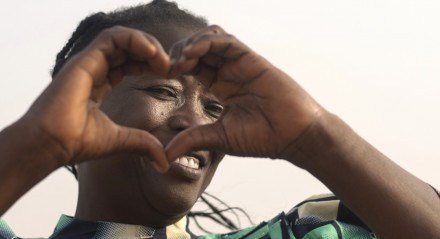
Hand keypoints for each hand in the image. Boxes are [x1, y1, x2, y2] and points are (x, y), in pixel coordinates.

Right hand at [24, 26, 169, 171]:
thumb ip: (143, 144)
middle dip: (152, 53)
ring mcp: (88, 63)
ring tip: (163, 61)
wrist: (51, 145)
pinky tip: (152, 54)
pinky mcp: (84, 60)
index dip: (149, 64)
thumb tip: (163, 163)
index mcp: (99, 83)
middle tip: (170, 66)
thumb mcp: (120, 141)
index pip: (127, 63)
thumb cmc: (76, 143)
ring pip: (121, 38)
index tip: (168, 75)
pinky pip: (112, 38)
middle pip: (126, 48)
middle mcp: (93, 69)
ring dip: (147, 44)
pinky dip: (135, 40)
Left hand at [166, 25, 322, 165]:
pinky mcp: (252, 59)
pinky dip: (208, 42)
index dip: (176, 67)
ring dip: (191, 44)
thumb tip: (165, 154)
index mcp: (221, 87)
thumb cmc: (261, 138)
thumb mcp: (219, 137)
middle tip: (169, 67)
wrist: (293, 136)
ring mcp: (241, 65)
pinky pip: (227, 42)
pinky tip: (193, 53)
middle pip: (199, 49)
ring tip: (181, 61)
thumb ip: (192, 139)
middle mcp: (229, 72)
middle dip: (179, 52)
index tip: (162, 76)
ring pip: (211, 39)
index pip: (194, 66)